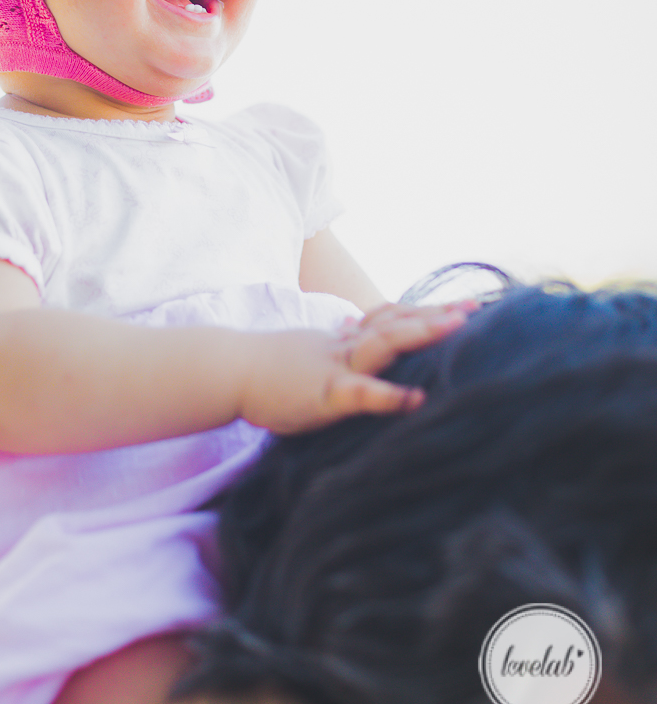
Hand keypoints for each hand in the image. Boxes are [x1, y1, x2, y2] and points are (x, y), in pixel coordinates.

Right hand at [237, 301, 475, 433]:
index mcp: (343, 339)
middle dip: (437, 315)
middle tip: (477, 306)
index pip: (390, 318)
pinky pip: (360, 392)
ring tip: (456, 328)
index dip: (424, 310)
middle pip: (397, 322)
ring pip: (383, 345)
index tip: (461, 305)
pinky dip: (388, 394)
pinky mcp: (324, 393)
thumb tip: (349, 325)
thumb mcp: (308, 350)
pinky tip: (415, 398)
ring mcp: (336, 366)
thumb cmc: (266, 366)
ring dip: (421, 334)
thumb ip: (334, 341)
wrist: (228, 369)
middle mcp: (345, 345)